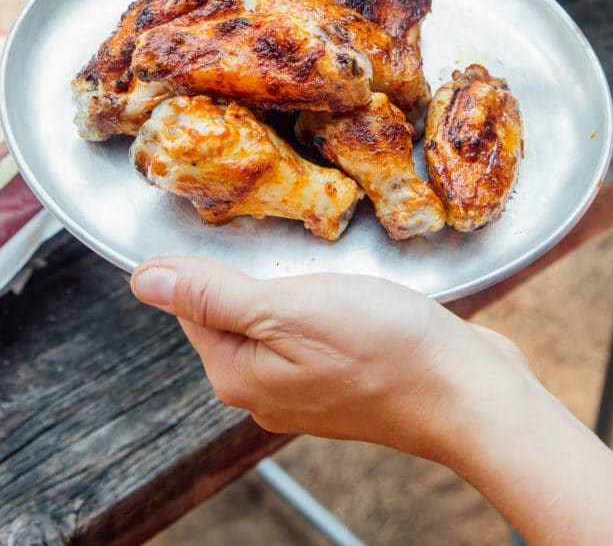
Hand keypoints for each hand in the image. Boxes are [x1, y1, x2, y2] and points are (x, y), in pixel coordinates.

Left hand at [130, 256, 530, 462]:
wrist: (469, 393)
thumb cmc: (383, 347)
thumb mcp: (287, 309)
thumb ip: (212, 294)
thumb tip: (142, 280)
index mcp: (237, 374)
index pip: (192, 302)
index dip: (211, 254)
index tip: (242, 218)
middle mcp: (265, 388)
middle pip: (233, 308)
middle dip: (253, 264)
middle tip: (289, 228)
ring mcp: (307, 386)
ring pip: (278, 314)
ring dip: (293, 278)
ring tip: (323, 255)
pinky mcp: (347, 377)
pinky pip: (315, 326)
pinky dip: (325, 298)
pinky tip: (352, 285)